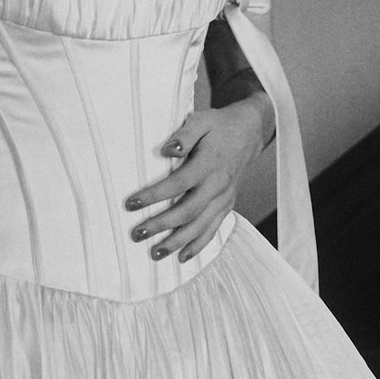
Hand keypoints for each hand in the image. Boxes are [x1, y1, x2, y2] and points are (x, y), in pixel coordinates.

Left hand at [123, 96, 273, 261]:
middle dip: (161, 225)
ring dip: (178, 242)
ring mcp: (224, 198)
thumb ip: (184, 135)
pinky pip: (213, 229)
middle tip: (137, 234)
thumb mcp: (201, 121)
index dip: (155, 195)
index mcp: (209, 164)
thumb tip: (167, 150)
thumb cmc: (218, 126)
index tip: (131, 204)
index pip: (178, 183)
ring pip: (201, 226)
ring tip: (155, 254)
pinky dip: (198, 245)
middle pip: (188, 211)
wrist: (249, 133)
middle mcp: (218, 185)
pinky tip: (182, 257)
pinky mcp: (227, 205)